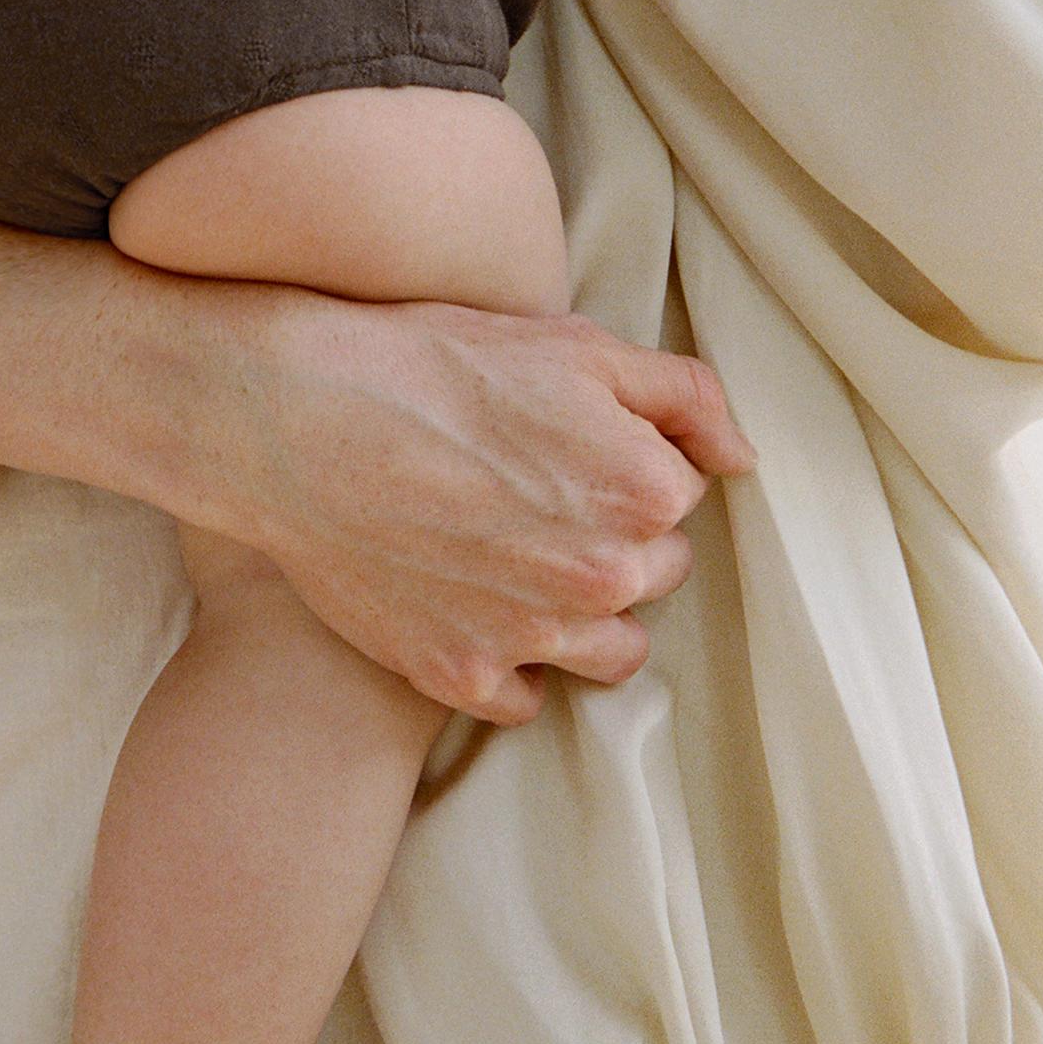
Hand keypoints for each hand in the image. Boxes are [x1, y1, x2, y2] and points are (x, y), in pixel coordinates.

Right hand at [204, 288, 749, 724]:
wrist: (300, 418)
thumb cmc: (433, 365)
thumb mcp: (574, 345)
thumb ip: (685, 397)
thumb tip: (742, 459)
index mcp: (643, 492)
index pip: (680, 497)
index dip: (625, 462)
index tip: (564, 443)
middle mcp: (601, 578)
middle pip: (653, 574)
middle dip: (613, 538)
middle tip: (534, 492)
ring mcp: (532, 637)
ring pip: (611, 652)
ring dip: (584, 613)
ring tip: (520, 558)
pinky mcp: (462, 675)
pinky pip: (527, 698)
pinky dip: (512, 663)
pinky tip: (475, 604)